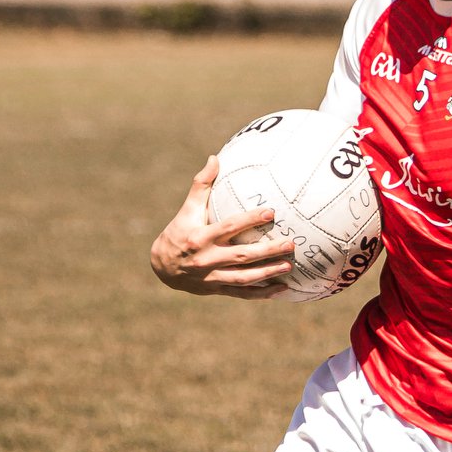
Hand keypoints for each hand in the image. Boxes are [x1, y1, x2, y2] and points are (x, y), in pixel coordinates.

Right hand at [149, 156, 296, 298]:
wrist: (161, 267)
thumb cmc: (178, 231)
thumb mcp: (187, 209)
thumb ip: (202, 185)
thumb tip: (215, 158)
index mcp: (201, 238)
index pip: (229, 228)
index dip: (249, 220)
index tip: (271, 213)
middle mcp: (207, 259)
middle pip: (242, 256)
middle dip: (268, 251)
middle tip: (290, 244)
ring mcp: (212, 277)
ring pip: (244, 278)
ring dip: (268, 273)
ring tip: (289, 266)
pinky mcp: (216, 290)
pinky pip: (241, 293)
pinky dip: (261, 294)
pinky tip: (281, 290)